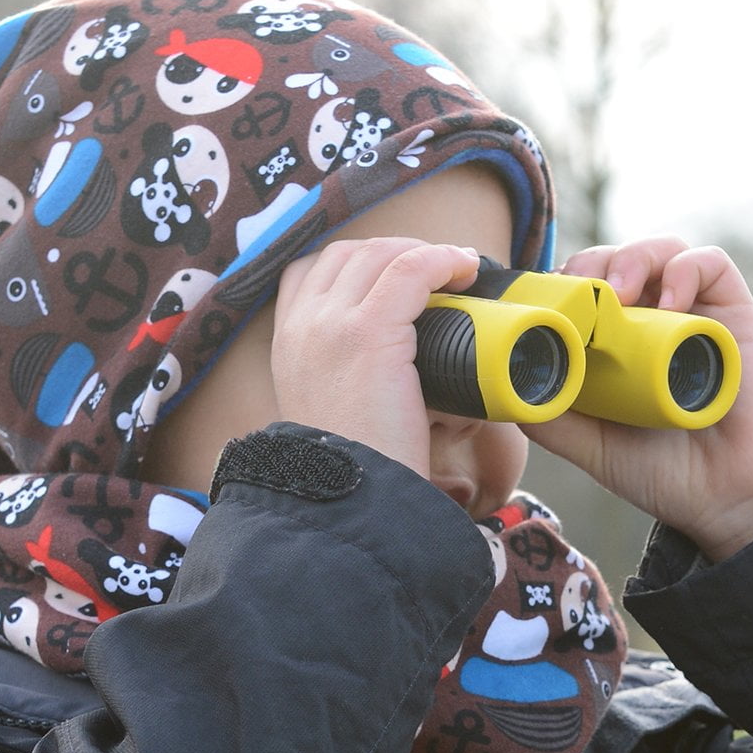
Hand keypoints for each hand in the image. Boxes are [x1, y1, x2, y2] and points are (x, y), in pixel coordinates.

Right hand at [272, 238, 480, 477]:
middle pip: (348, 254)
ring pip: (379, 254)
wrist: (348, 500)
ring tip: (457, 270)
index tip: (398, 277)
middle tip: (437, 272)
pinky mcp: (367, 332)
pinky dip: (442, 260)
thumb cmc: (356, 468)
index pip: (310, 271)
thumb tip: (396, 363)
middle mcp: (301, 326)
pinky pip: (410, 269)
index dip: (359, 263)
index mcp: (287, 344)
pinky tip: (465, 269)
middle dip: (396, 252)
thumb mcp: (332, 412)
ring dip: (423, 253)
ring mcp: (329, 325)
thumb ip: (343, 377)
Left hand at [523, 237, 752, 560]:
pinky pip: (711, 263)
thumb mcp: (588, 444)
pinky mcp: (734, 313)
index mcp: (613, 343)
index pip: (581, 288)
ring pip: (658, 251)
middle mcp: (651, 320)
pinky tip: (668, 302)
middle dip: (589, 264)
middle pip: (614, 261)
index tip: (544, 299)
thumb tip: (505, 391)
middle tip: (579, 291)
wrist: (725, 498)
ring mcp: (692, 313)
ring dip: (631, 258)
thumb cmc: (658, 470)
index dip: (560, 282)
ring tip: (619, 291)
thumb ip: (549, 417)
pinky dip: (684, 270)